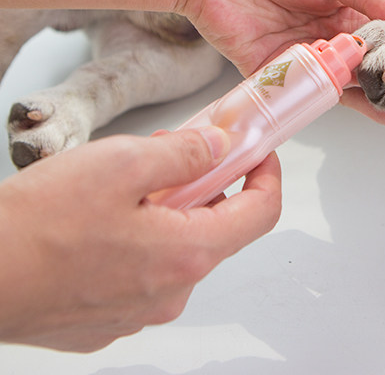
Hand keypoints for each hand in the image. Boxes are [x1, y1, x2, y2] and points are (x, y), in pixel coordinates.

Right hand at [0, 127, 279, 351]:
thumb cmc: (37, 226)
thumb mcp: (123, 163)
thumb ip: (186, 152)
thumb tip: (221, 146)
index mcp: (186, 254)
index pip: (261, 213)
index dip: (266, 174)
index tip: (257, 151)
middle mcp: (170, 293)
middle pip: (216, 229)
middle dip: (204, 186)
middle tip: (172, 155)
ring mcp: (137, 312)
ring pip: (176, 249)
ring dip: (166, 212)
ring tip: (124, 186)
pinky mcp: (106, 320)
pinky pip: (142, 273)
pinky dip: (138, 241)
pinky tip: (100, 222)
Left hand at [176, 0, 384, 128]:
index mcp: (341, 7)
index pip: (382, 35)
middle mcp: (324, 35)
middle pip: (366, 67)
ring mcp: (300, 56)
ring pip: (342, 86)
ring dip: (375, 100)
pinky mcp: (272, 73)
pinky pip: (306, 94)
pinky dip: (332, 103)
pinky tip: (365, 111)